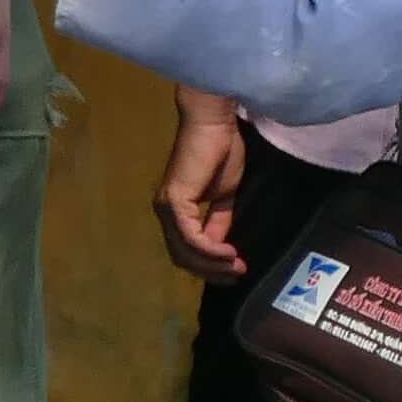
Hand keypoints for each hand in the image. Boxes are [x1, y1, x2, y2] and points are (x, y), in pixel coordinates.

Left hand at [156, 107, 250, 280]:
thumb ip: (218, 222)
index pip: (185, 251)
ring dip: (212, 264)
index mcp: (175, 212)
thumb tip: (220, 249)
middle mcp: (165, 213)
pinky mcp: (175, 202)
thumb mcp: (223, 196)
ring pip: (185, 251)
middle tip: (236, 275)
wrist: (214, 125)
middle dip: (211, 271)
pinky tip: (228, 253)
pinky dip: (210, 249)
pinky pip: (190, 237)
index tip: (234, 271)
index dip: (208, 266)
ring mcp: (167, 208)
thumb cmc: (220, 152)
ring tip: (237, 266)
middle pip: (182, 257)